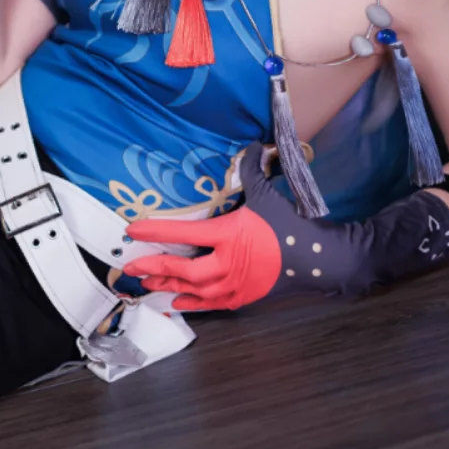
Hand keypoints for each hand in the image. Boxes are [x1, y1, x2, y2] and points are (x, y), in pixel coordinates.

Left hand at [121, 144, 448, 309]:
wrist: (318, 260)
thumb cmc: (290, 226)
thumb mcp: (268, 194)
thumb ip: (253, 169)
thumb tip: (251, 144)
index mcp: (227, 235)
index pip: (182, 233)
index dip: (154, 231)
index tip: (132, 229)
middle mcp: (225, 263)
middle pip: (182, 268)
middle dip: (154, 267)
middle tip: (130, 266)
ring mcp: (233, 285)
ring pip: (191, 289)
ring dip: (166, 284)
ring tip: (144, 283)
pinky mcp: (242, 298)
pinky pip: (209, 304)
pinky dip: (189, 303)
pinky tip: (173, 302)